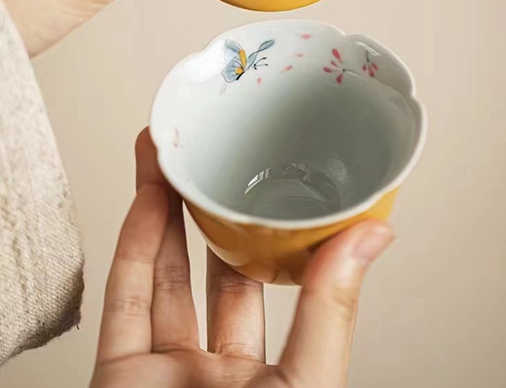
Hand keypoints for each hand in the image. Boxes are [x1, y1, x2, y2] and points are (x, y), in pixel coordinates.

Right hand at [90, 129, 393, 387]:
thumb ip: (330, 313)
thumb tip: (372, 239)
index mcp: (274, 385)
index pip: (280, 295)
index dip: (280, 237)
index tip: (286, 184)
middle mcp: (219, 377)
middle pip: (216, 276)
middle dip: (215, 214)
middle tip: (220, 158)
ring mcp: (166, 375)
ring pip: (165, 275)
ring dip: (167, 209)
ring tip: (178, 155)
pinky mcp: (118, 379)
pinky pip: (125, 298)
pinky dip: (135, 242)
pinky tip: (151, 197)